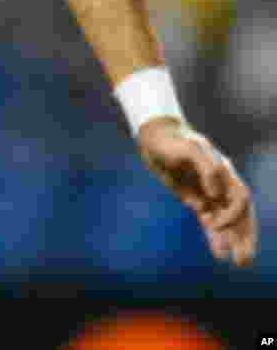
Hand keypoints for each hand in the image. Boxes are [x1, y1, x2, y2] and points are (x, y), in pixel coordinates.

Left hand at [138, 118, 257, 265]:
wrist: (156, 137)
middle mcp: (221, 184)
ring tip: (240, 262)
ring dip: (235, 240)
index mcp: (224, 172)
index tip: (211, 224)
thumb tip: (215, 194)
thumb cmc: (174, 141)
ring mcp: (210, 192)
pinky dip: (216, 237)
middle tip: (243, 261)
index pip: (240, 199)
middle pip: (241, 214)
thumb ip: (206, 167)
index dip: (232, 215)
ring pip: (229, 220)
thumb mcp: (189, 148)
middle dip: (245, 236)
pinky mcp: (197, 198)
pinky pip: (212, 220)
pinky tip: (219, 253)